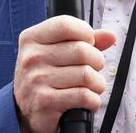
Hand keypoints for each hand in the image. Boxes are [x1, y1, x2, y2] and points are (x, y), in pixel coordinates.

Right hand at [13, 15, 116, 132]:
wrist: (25, 111)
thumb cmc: (45, 75)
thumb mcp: (57, 51)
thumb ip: (84, 40)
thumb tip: (110, 36)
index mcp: (31, 38)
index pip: (65, 24)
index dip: (85, 32)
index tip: (89, 43)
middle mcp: (31, 57)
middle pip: (81, 50)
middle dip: (97, 61)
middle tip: (93, 68)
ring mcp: (36, 80)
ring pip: (86, 74)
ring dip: (97, 83)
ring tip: (92, 86)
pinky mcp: (45, 102)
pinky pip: (84, 95)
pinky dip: (93, 100)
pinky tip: (87, 100)